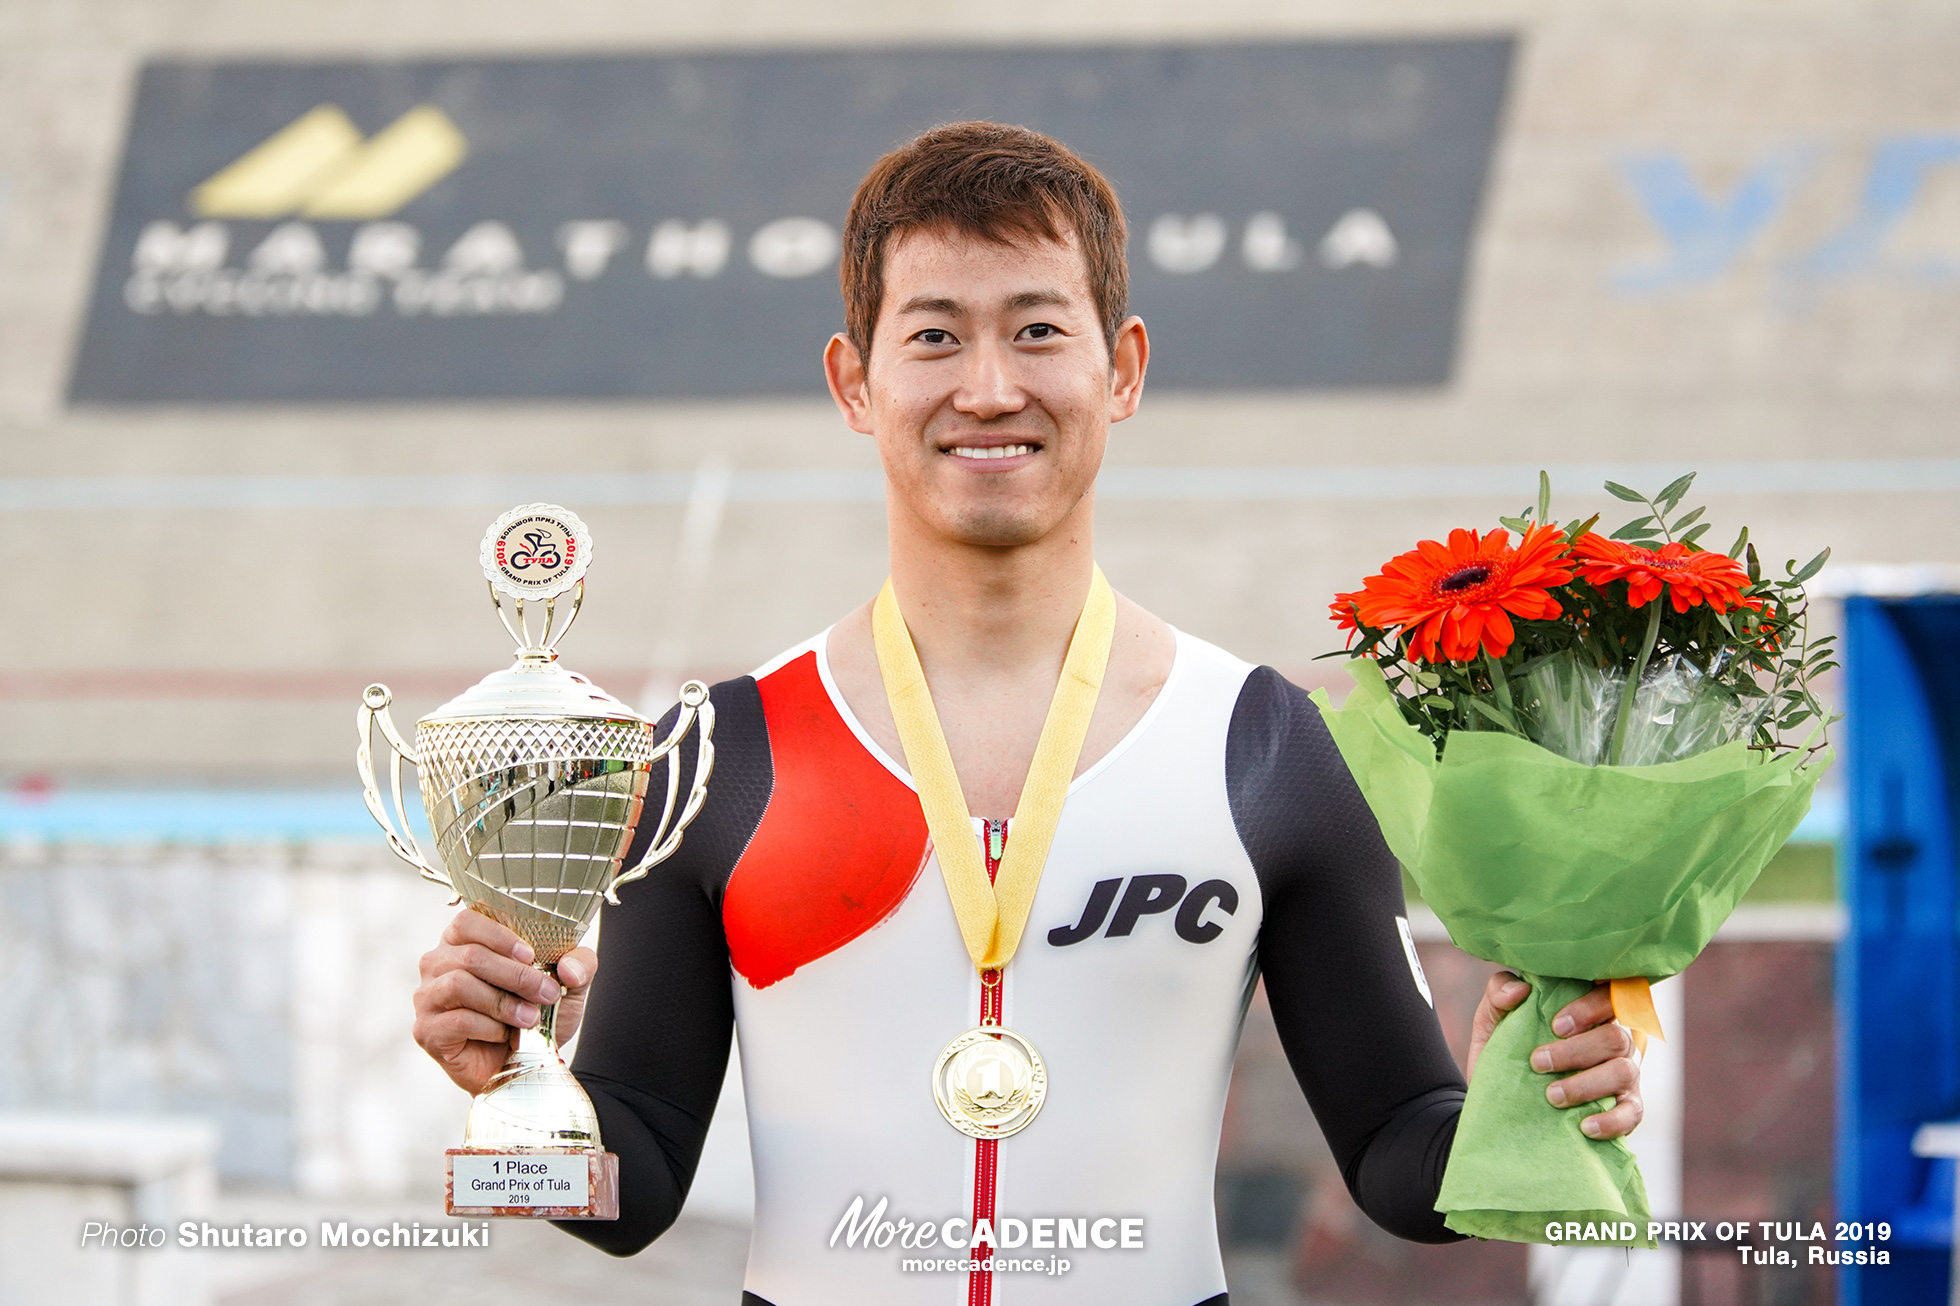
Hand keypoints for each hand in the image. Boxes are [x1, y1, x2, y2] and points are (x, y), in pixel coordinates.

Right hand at [412, 908, 598, 1095]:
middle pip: (471, 955)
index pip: (467, 920)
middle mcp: (438, 964)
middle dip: (516, 975)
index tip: (530, 954)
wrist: (524, 1066)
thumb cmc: (536, 1016)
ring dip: (503, 1003)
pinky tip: (503, 1035)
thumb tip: (569, 967)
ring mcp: (427, 997)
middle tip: (546, 993)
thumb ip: (580, 965)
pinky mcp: (426, 1030)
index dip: (499, 935)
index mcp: (462, 942)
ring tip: (530, 1018)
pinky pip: (456, 1020)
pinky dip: (488, 1028)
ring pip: (459, 984)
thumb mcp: (568, 987)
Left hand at [1465, 972, 1643, 1140]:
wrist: (1498, 1099)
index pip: (1608, 997)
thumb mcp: (1493, 1018)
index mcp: (1589, 1013)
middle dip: (1576, 1051)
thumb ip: (1499, 993)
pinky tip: (1585, 1126)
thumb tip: (1520, 989)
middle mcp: (1613, 1040)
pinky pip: (1632, 1114)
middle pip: (1616, 1037)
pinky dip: (1612, 1121)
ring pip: (1623, 1071)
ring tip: (1551, 1096)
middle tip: (1538, 1063)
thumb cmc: (1506, 1049)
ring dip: (1587, 1084)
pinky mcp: (1625, 1109)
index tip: (1556, 1026)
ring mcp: (1623, 1075)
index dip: (1589, 1008)